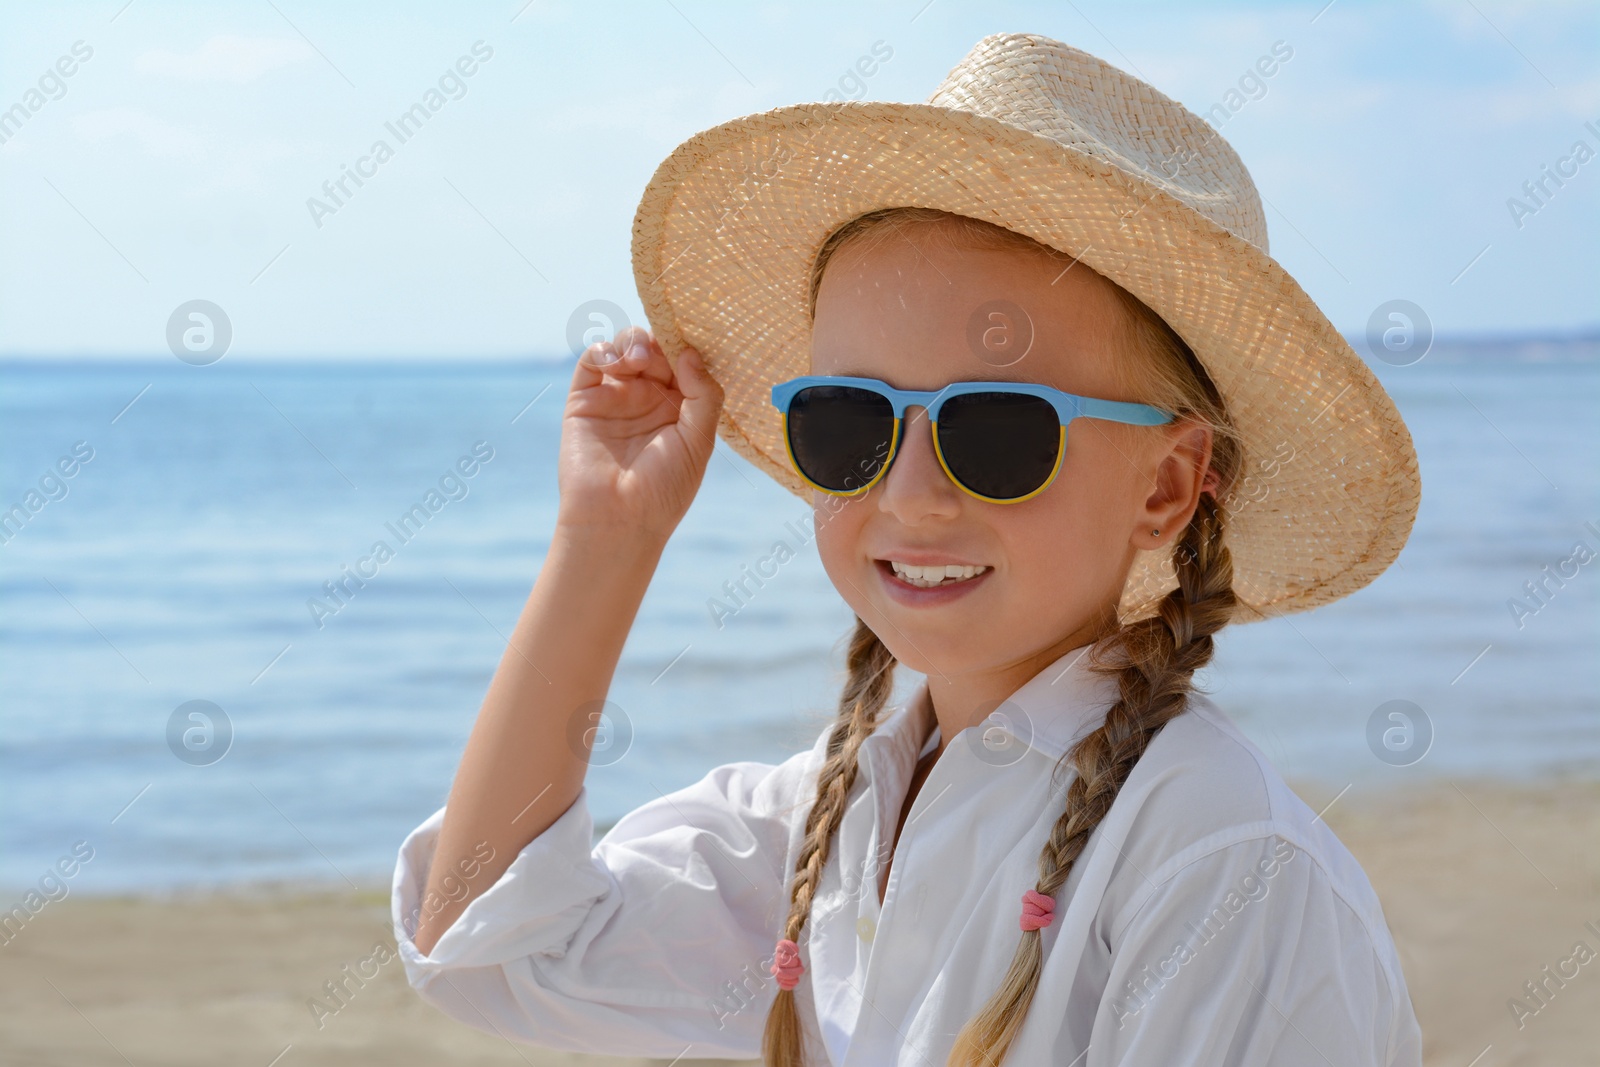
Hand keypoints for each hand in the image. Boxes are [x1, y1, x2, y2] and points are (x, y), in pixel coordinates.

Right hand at [555, 326, 723, 540]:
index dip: (688, 348)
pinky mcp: (584, 400)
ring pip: (625, 348)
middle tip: (661, 354)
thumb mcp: (699, 440)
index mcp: (680, 408)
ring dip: (633, 342)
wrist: (618, 519)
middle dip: (660, 342)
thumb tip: (689, 352)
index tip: (691, 341)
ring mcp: (616, 397)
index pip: (686, 363)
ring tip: (639, 359)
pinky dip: (604, 350)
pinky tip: (616, 362)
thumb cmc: (664, 488)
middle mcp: (648, 399)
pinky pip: (592, 360)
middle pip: (656, 349)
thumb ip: (703, 393)